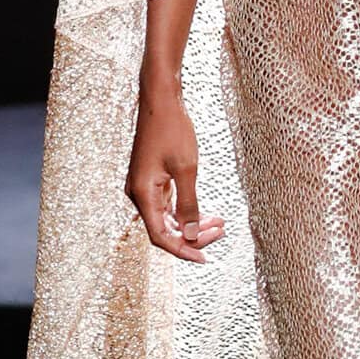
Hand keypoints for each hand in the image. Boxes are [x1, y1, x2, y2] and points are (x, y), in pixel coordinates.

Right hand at [125, 82, 223, 262]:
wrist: (160, 100)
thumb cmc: (172, 130)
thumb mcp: (186, 169)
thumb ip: (189, 205)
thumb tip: (190, 236)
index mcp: (143, 194)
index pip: (160, 236)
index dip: (183, 250)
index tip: (205, 258)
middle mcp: (139, 194)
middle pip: (165, 230)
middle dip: (193, 236)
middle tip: (220, 233)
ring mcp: (145, 187)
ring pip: (168, 219)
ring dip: (192, 225)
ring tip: (219, 223)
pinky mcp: (152, 180)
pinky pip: (168, 206)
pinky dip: (187, 212)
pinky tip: (207, 214)